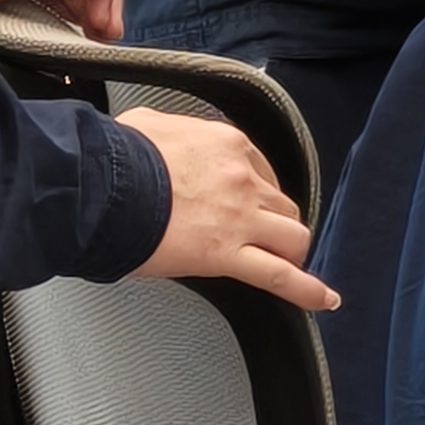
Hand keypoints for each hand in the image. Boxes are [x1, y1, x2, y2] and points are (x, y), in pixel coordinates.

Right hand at [120, 106, 337, 310]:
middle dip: (276, 222)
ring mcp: (240, 217)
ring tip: (286, 265)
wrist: (101, 186)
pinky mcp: (227, 254)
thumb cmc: (116, 158)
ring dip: (290, 250)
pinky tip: (324, 299)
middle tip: (264, 237)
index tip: (250, 203)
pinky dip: (307, 290)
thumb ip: (169, 135)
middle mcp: (242, 177)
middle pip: (281, 204)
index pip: (260, 169)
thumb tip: (158, 140)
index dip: (258, 191)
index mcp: (226, 145)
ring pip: (292, 236)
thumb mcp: (148, 125)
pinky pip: (280, 276)